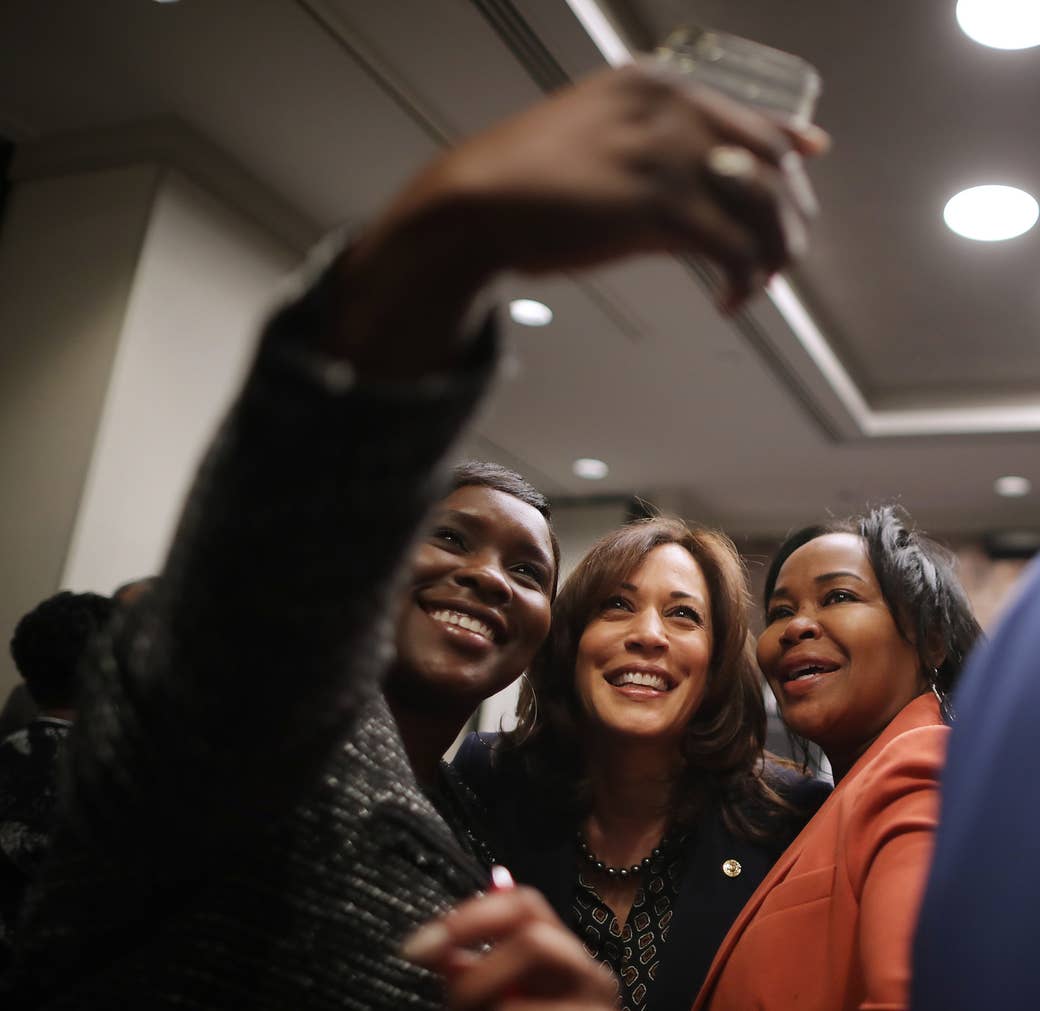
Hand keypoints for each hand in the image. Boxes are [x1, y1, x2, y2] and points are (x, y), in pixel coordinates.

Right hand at [330, 64, 824, 372]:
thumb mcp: (591, 140)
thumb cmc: (522, 180)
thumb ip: (647, 151)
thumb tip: (693, 196)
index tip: (808, 164)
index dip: (787, 148)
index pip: (748, 115)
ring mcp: (668, 156)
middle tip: (782, 252)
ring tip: (761, 282)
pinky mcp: (658, 208)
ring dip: (774, 251)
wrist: (473, 201)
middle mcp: (673, 111)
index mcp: (657, 87)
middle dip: (788, 213)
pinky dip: (744, 279)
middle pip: (769, 162)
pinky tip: (730, 299)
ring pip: (761, 206)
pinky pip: (732, 248)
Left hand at [402, 885, 616, 1010]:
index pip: (523, 903)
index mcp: (560, 953)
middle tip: (451, 1000)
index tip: (423, 944)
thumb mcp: (498, 998)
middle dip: (478, 971)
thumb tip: (435, 949)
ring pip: (522, 998)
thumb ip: (472, 972)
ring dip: (484, 1004)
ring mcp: (594, 1009)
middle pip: (533, 939)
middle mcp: (588, 974)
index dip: (471, 914)